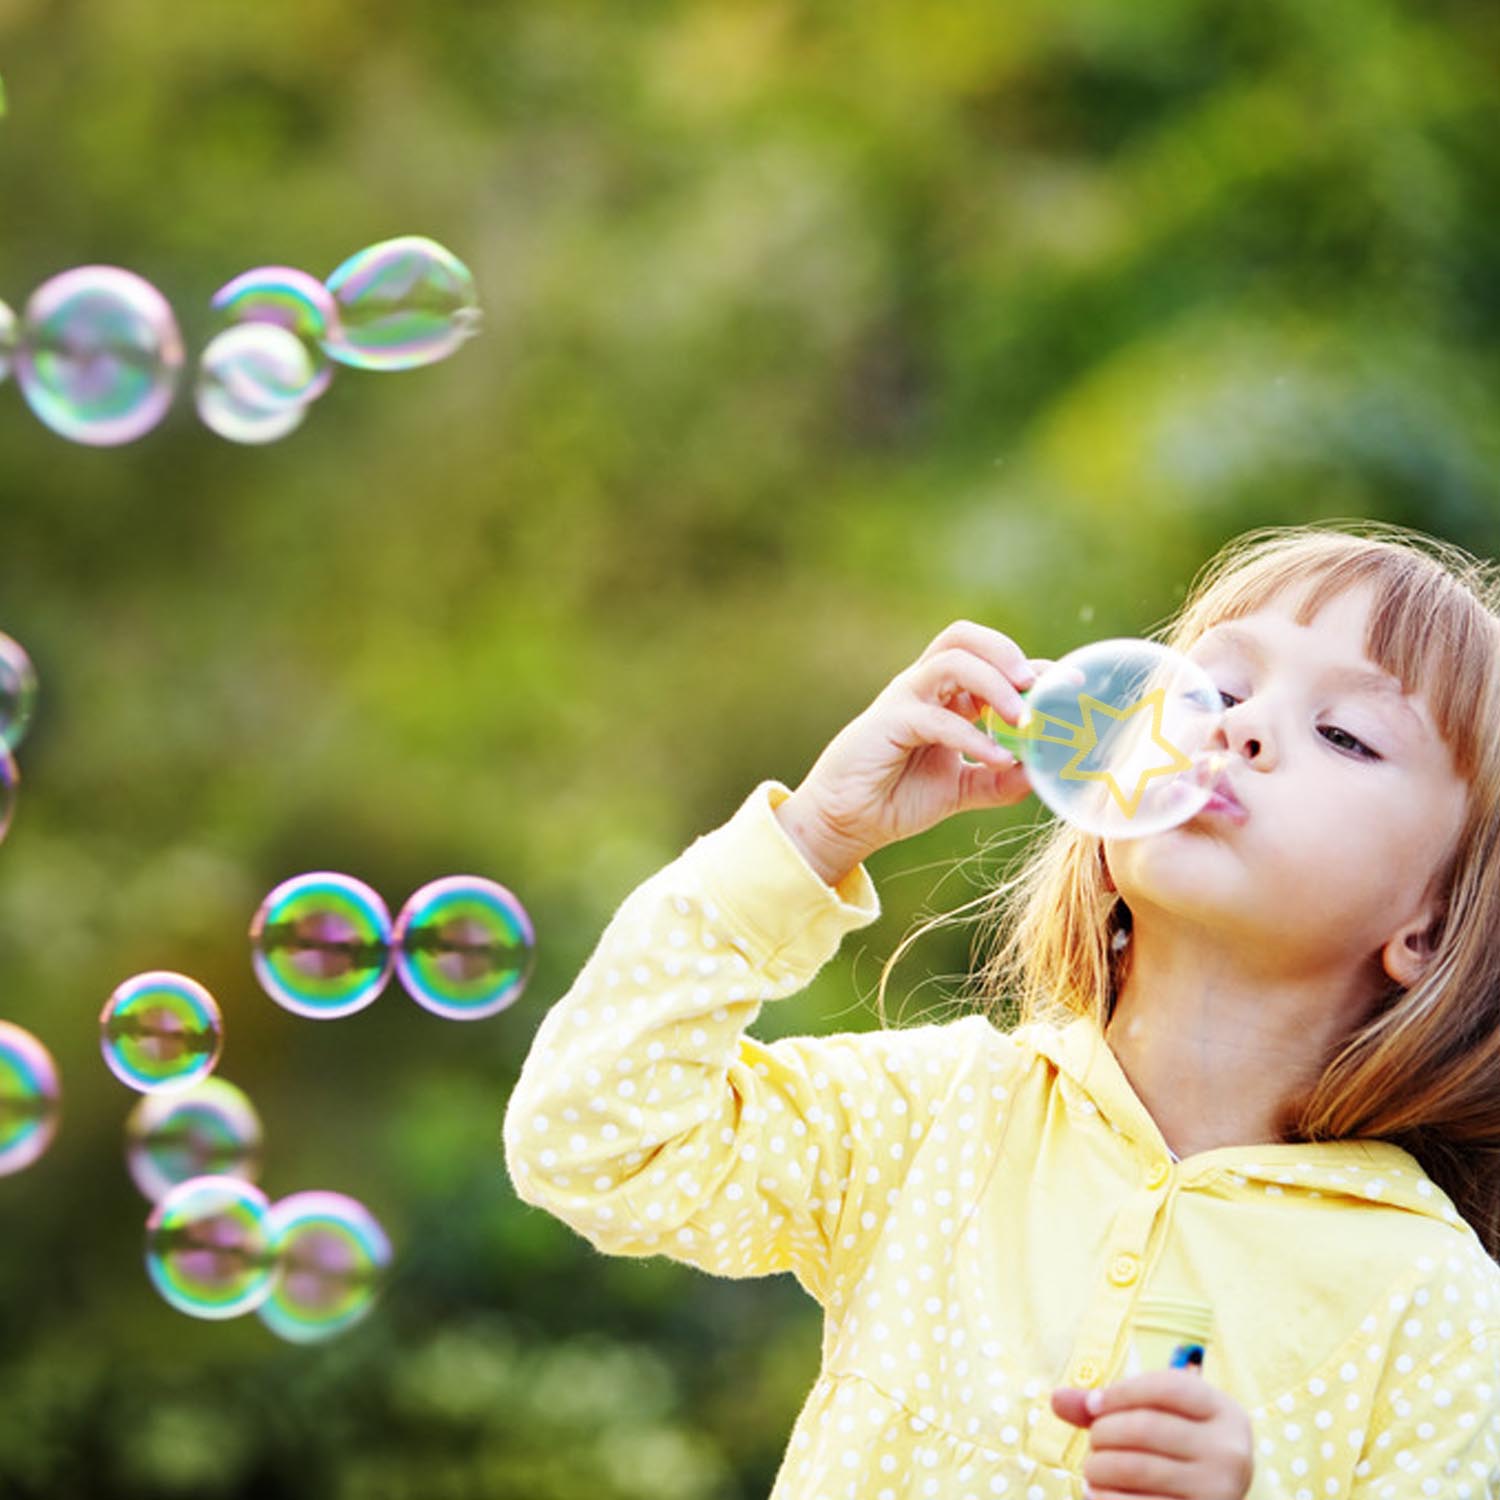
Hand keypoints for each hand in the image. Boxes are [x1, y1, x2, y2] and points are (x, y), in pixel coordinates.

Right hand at [774, 620, 1045, 884]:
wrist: (848, 822)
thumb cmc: (897, 798)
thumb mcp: (962, 788)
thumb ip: (1000, 779)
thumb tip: (1042, 772)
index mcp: (944, 696)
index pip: (991, 661)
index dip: (1034, 668)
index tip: (1073, 684)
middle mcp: (924, 687)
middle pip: (965, 639)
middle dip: (1008, 653)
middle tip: (1040, 686)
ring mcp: (905, 699)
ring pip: (952, 662)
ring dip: (994, 683)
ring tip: (1021, 717)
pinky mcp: (889, 722)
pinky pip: (936, 716)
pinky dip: (972, 735)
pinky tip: (999, 760)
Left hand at [1051, 1370, 1253, 1499]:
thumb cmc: (1176, 1453)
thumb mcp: (1157, 1418)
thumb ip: (1109, 1407)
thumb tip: (1056, 1399)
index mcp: (1224, 1412)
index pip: (1165, 1386)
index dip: (1119, 1392)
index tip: (1093, 1405)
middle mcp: (1230, 1451)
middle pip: (1146, 1426)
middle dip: (1104, 1432)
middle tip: (1093, 1443)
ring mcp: (1220, 1490)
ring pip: (1138, 1467)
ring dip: (1100, 1467)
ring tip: (1091, 1470)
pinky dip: (1108, 1498)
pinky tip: (1096, 1493)